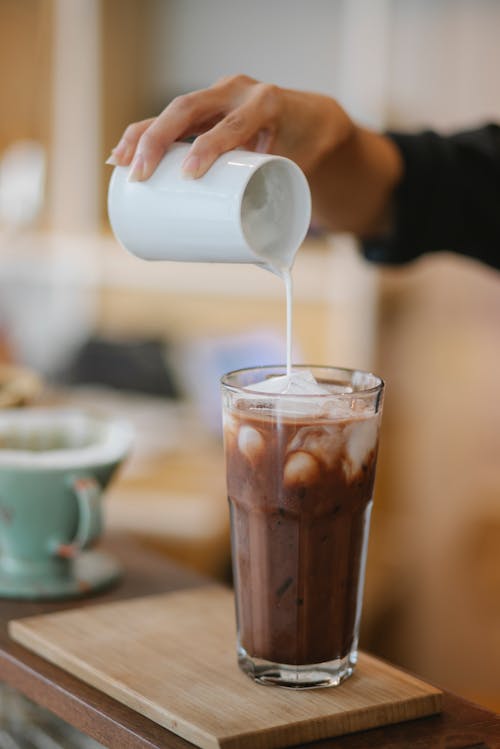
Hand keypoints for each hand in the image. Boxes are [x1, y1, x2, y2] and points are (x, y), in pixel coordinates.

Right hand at [107, 74, 352, 181]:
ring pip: (172, 111)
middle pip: (189, 108)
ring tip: (118, 164)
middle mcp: (236, 92)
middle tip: (140, 174)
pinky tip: (120, 154)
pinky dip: (143, 134)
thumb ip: (283, 201)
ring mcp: (216, 96)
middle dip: (158, 140)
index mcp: (266, 103)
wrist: (311, 118)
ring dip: (141, 136)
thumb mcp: (302, 167)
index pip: (232, 124)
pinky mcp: (203, 109)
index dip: (208, 147)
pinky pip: (168, 118)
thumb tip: (267, 258)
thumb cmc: (307, 148)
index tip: (189, 175)